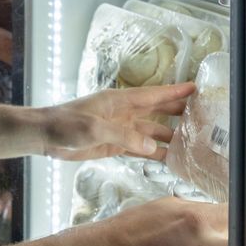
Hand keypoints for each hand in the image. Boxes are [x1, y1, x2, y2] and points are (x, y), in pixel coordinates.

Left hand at [39, 83, 194, 160]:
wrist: (44, 136)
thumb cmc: (65, 125)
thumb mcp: (94, 129)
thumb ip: (124, 137)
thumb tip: (153, 146)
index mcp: (119, 101)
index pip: (153, 95)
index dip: (174, 91)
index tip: (195, 87)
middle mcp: (123, 113)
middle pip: (156, 111)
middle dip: (177, 112)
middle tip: (201, 115)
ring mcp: (119, 129)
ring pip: (150, 132)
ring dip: (168, 136)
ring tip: (190, 142)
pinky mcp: (113, 144)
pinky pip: (139, 148)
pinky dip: (153, 152)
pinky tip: (167, 158)